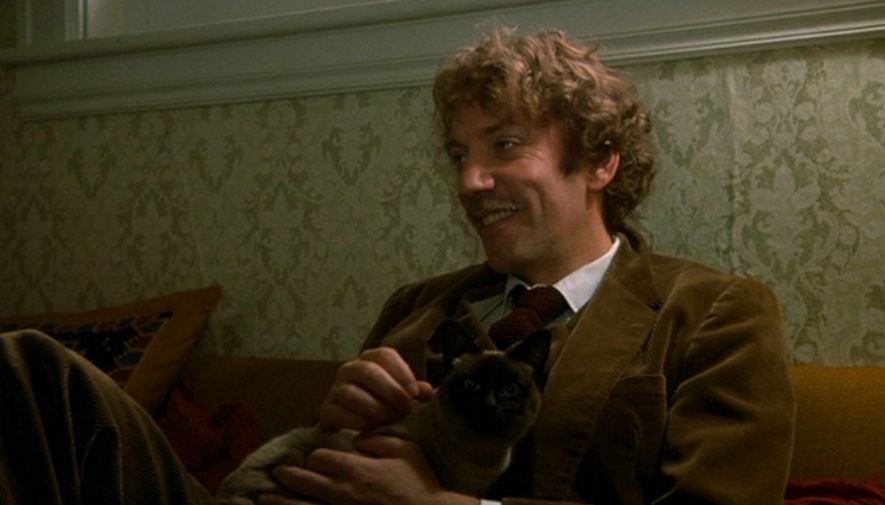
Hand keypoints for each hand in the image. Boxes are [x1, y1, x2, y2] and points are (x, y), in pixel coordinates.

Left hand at [256, 435, 479, 504]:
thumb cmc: (420, 483)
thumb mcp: (404, 450)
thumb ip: (379, 440)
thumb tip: (360, 439)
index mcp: (354, 469)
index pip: (320, 458)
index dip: (317, 456)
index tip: (317, 458)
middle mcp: (341, 492)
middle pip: (305, 481)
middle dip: (289, 476)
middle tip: (277, 473)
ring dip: (281, 501)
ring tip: (264, 498)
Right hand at [317, 347, 432, 431]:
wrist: (353, 427)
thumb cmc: (383, 405)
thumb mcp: (401, 396)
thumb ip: (414, 392)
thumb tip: (428, 391)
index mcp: (370, 359)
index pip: (384, 355)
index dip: (401, 372)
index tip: (415, 392)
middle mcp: (350, 369)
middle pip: (368, 372)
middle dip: (390, 391)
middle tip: (406, 409)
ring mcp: (335, 389)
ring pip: (351, 393)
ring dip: (375, 409)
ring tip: (390, 420)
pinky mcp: (326, 410)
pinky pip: (339, 413)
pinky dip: (358, 422)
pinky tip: (372, 429)